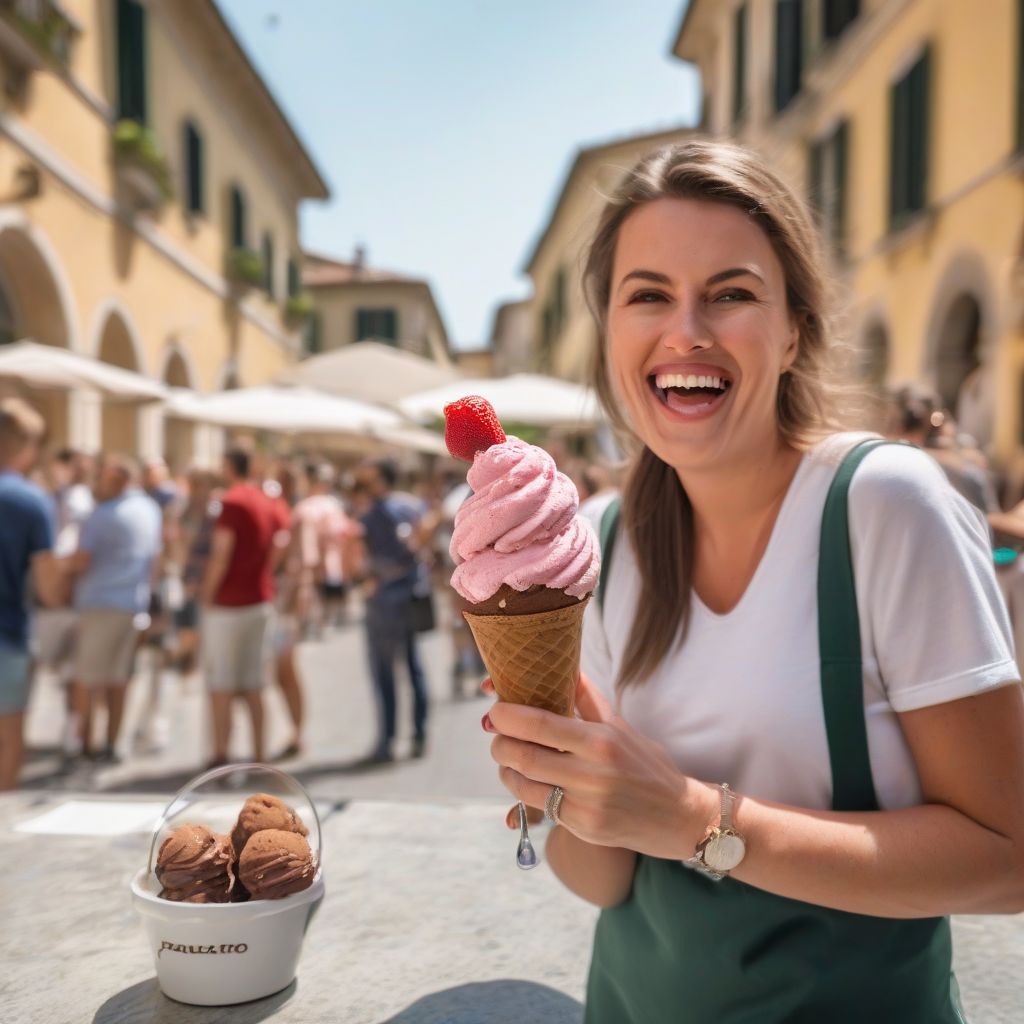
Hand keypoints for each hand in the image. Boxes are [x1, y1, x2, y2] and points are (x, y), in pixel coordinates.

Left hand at [485, 674, 717, 857]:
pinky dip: (524, 792)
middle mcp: (592, 774)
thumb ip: (586, 697)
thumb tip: (561, 663)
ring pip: (524, 785)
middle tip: (496, 734)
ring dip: (506, 769)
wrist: (678, 816)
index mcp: (600, 740)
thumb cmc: (646, 764)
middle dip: (499, 743)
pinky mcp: (582, 828)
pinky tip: (527, 781)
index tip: (494, 708)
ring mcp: (586, 805)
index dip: (507, 715)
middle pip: (523, 755)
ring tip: (508, 758)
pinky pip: (539, 808)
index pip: (540, 724)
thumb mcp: (620, 726)